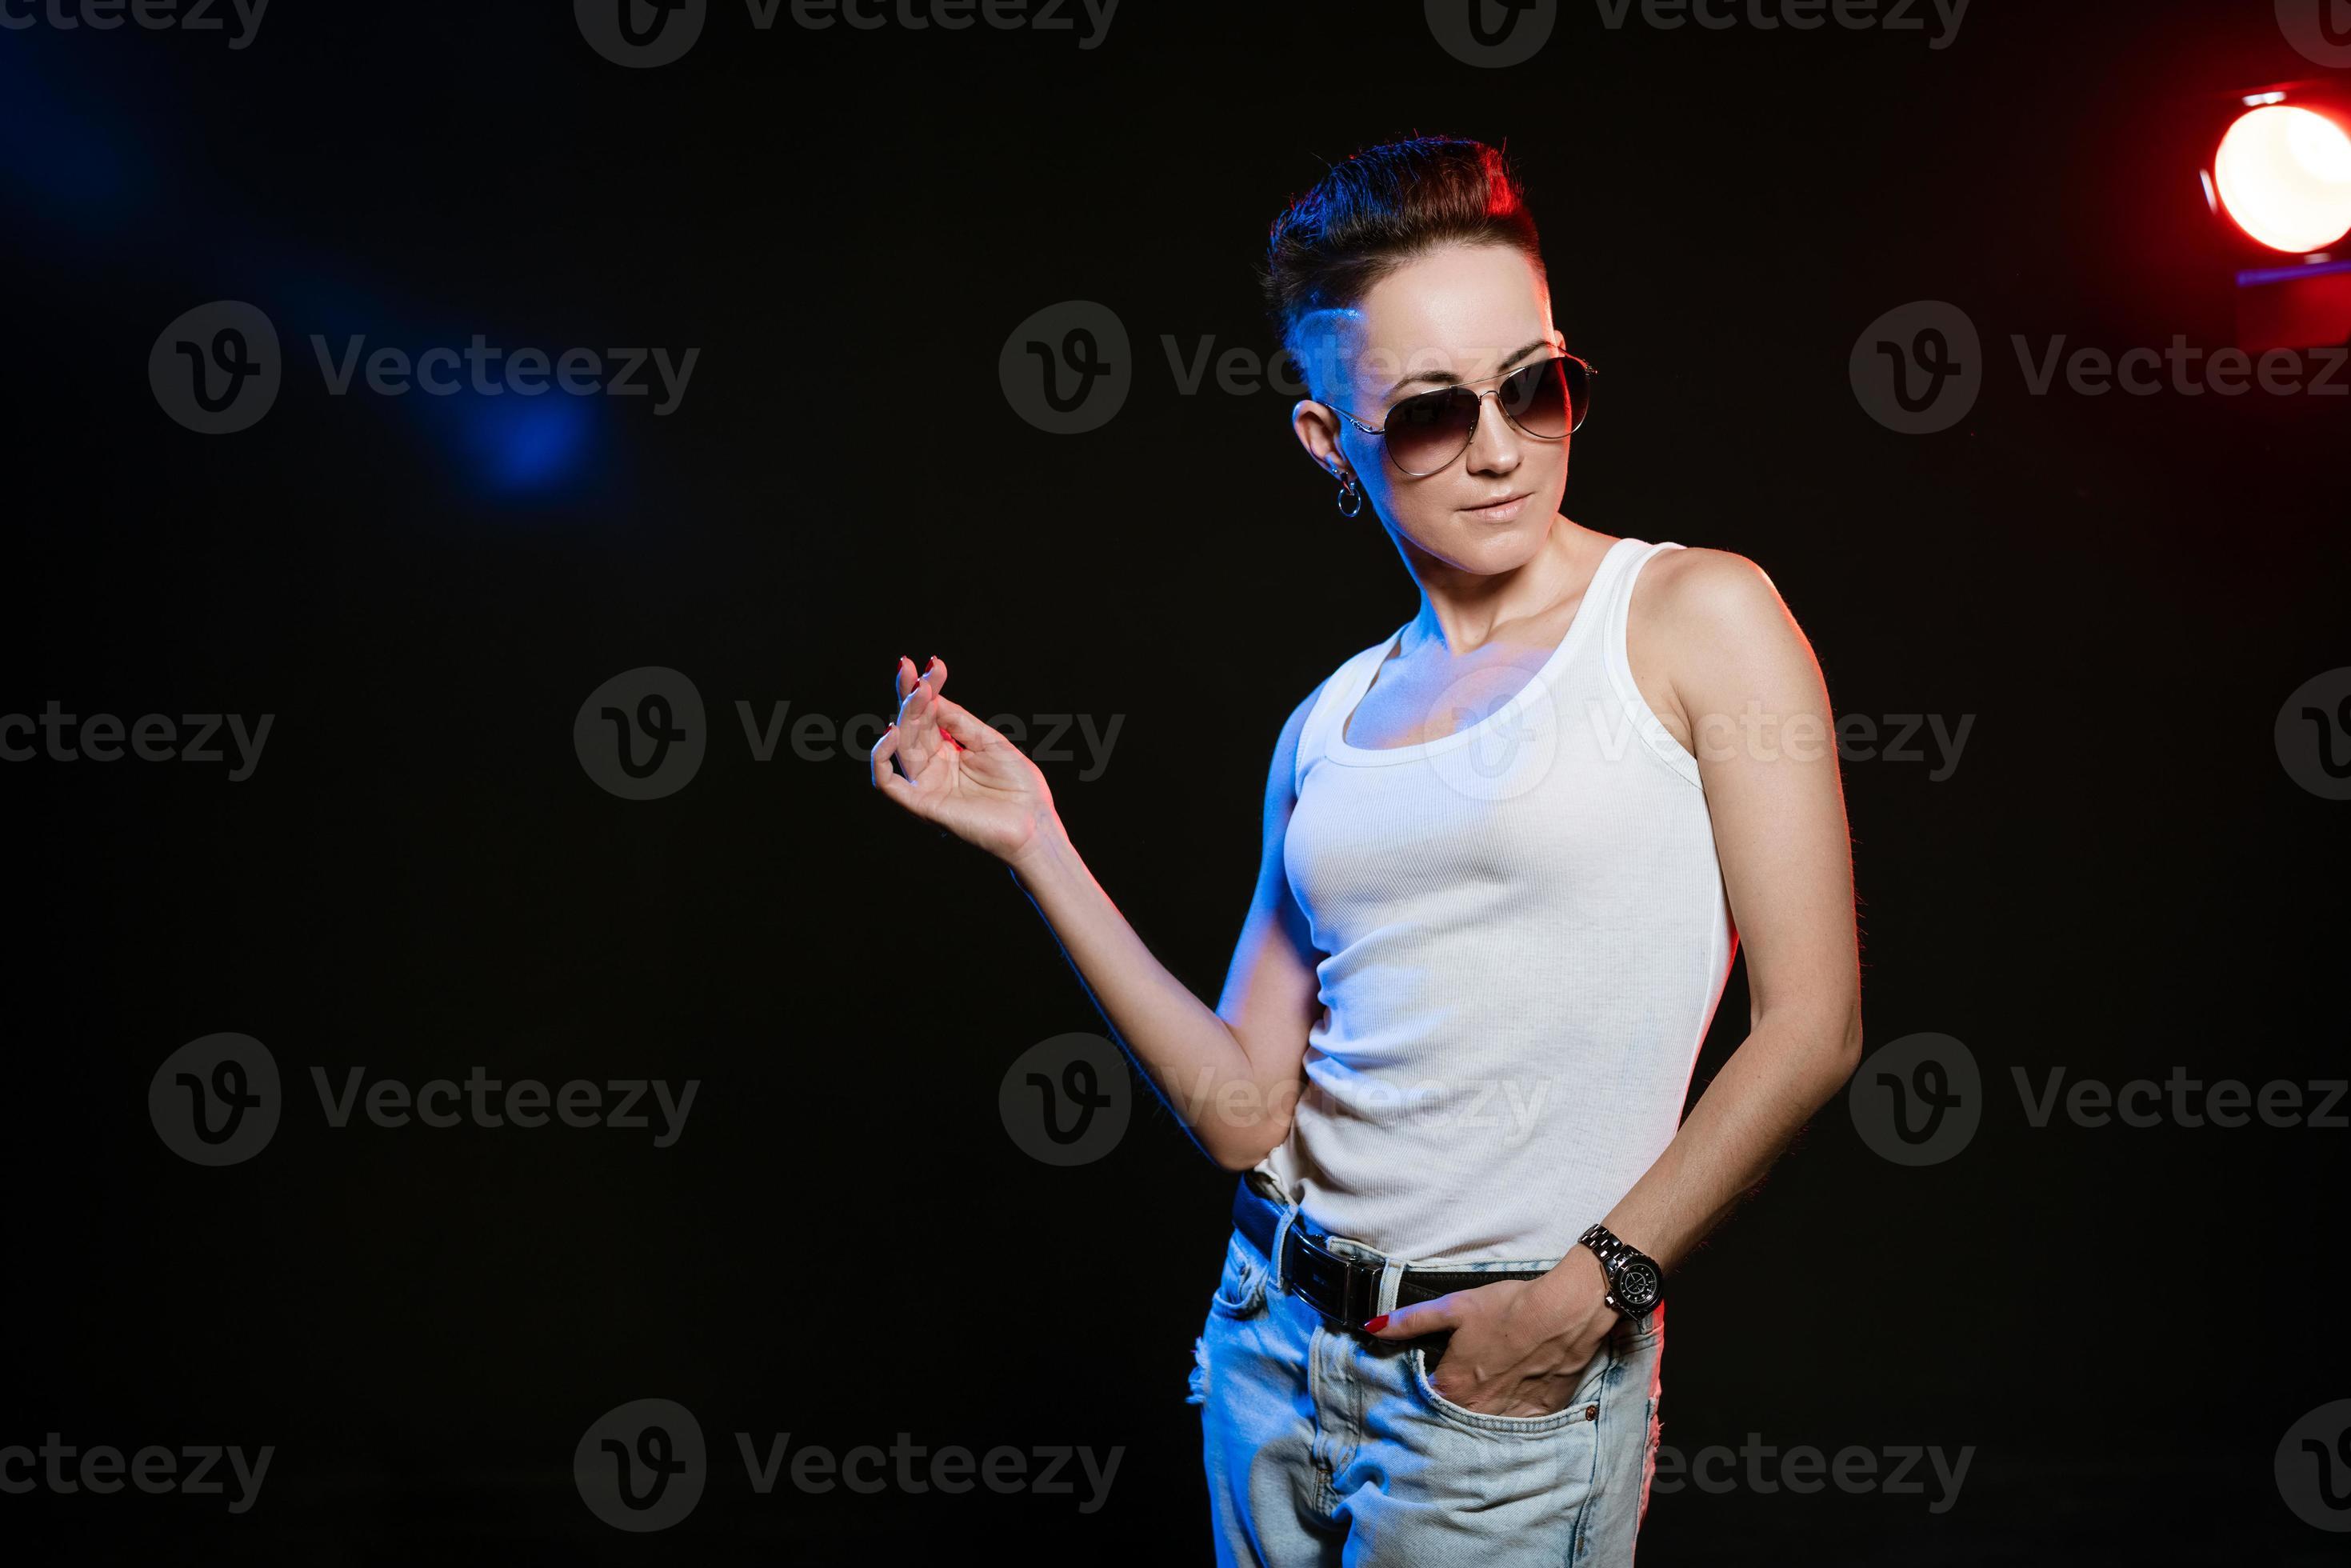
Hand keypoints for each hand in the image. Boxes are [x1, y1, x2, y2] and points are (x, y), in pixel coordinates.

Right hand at [869, 654, 1060, 865]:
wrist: (1035, 826)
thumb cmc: (1019, 787)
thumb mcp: (990, 742)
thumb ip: (958, 721)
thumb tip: (930, 694)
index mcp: (949, 751)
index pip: (928, 715)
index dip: (927, 688)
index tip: (933, 664)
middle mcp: (933, 767)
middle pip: (911, 726)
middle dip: (911, 694)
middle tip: (911, 667)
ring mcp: (926, 785)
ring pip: (901, 746)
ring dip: (905, 715)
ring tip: (918, 692)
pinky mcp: (922, 805)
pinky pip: (888, 783)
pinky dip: (882, 758)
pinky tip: (894, 732)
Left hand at [1362, 1251, 1619, 1418]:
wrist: (1564, 1314)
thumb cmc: (1508, 1308)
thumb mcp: (1454, 1307)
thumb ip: (1410, 1321)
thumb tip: (1372, 1327)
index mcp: (1452, 1385)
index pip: (1420, 1404)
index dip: (1411, 1399)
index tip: (1408, 1393)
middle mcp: (1477, 1408)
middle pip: (1449, 1423)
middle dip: (1439, 1417)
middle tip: (1437, 1405)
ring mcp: (1508, 1416)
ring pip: (1480, 1432)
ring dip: (1470, 1426)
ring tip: (1469, 1411)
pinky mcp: (1537, 1416)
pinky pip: (1513, 1432)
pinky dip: (1504, 1426)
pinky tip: (1502, 1412)